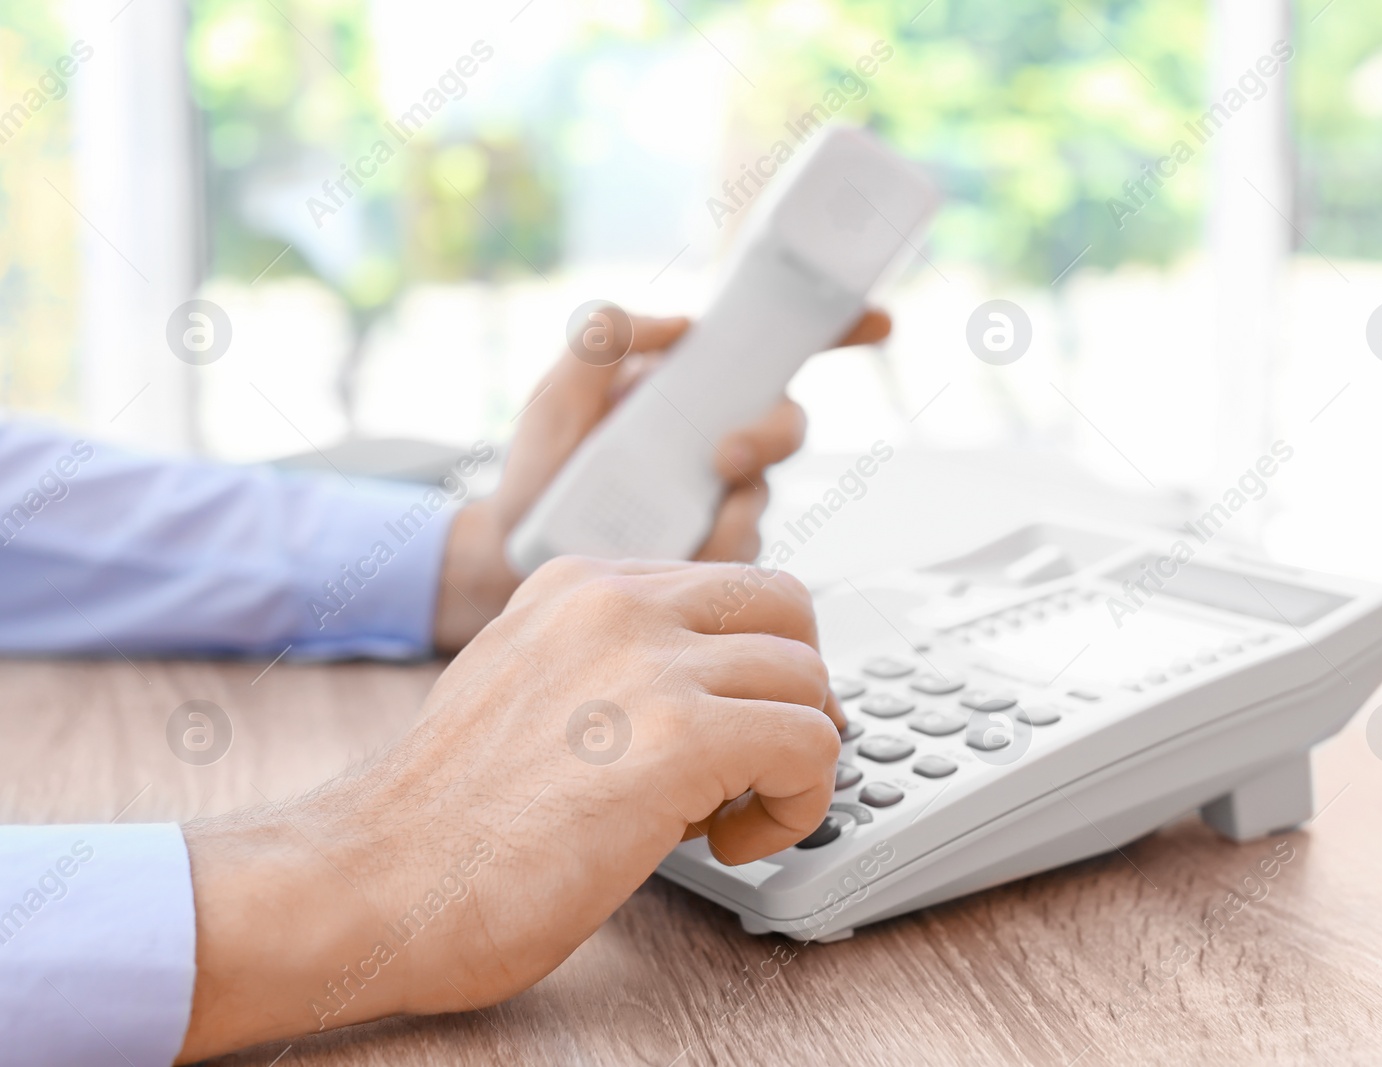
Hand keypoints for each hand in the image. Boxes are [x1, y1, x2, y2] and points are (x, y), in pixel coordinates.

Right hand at [180, 557, 842, 1058]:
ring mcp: (649, 661)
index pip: (729, 588)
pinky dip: (798, 803)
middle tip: (759, 763)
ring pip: (809, 677)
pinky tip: (732, 842)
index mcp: (581, 586)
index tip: (733, 729)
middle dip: (793, 691)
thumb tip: (713, 693)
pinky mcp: (680, 736)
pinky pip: (814, 744)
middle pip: (785, 610)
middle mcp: (618, 602)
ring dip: (794, 759)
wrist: (373, 882)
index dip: (750, 667)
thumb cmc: (446, 819)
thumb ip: (614, 667)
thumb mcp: (530, 689)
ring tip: (729, 816)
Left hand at [431, 307, 891, 652]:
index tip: (877, 320)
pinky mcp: (715, 550)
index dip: (835, 331)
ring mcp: (721, 497)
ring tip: (691, 517)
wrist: (512, 554)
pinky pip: (744, 549)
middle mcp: (718, 436)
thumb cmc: (538, 467)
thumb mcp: (558, 393)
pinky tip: (682, 553)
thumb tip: (676, 324)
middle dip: (773, 434)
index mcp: (691, 386)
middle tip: (728, 456)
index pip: (772, 351)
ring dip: (740, 504)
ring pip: (767, 493)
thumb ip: (600, 342)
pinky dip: (721, 547)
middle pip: (787, 423)